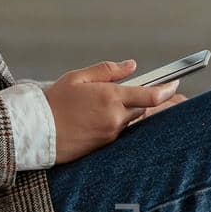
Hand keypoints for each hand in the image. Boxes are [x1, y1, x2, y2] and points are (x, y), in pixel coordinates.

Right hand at [43, 60, 179, 163]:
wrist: (36, 132)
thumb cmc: (54, 102)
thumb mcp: (78, 78)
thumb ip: (108, 71)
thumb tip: (131, 66)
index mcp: (110, 98)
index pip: (151, 96)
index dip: (167, 89)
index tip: (174, 84)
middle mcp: (115, 118)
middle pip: (142, 108)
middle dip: (138, 99)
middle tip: (119, 93)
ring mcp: (111, 134)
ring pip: (128, 120)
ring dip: (122, 111)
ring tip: (96, 106)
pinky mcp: (104, 146)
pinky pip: (117, 132)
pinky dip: (112, 123)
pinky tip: (92, 119)